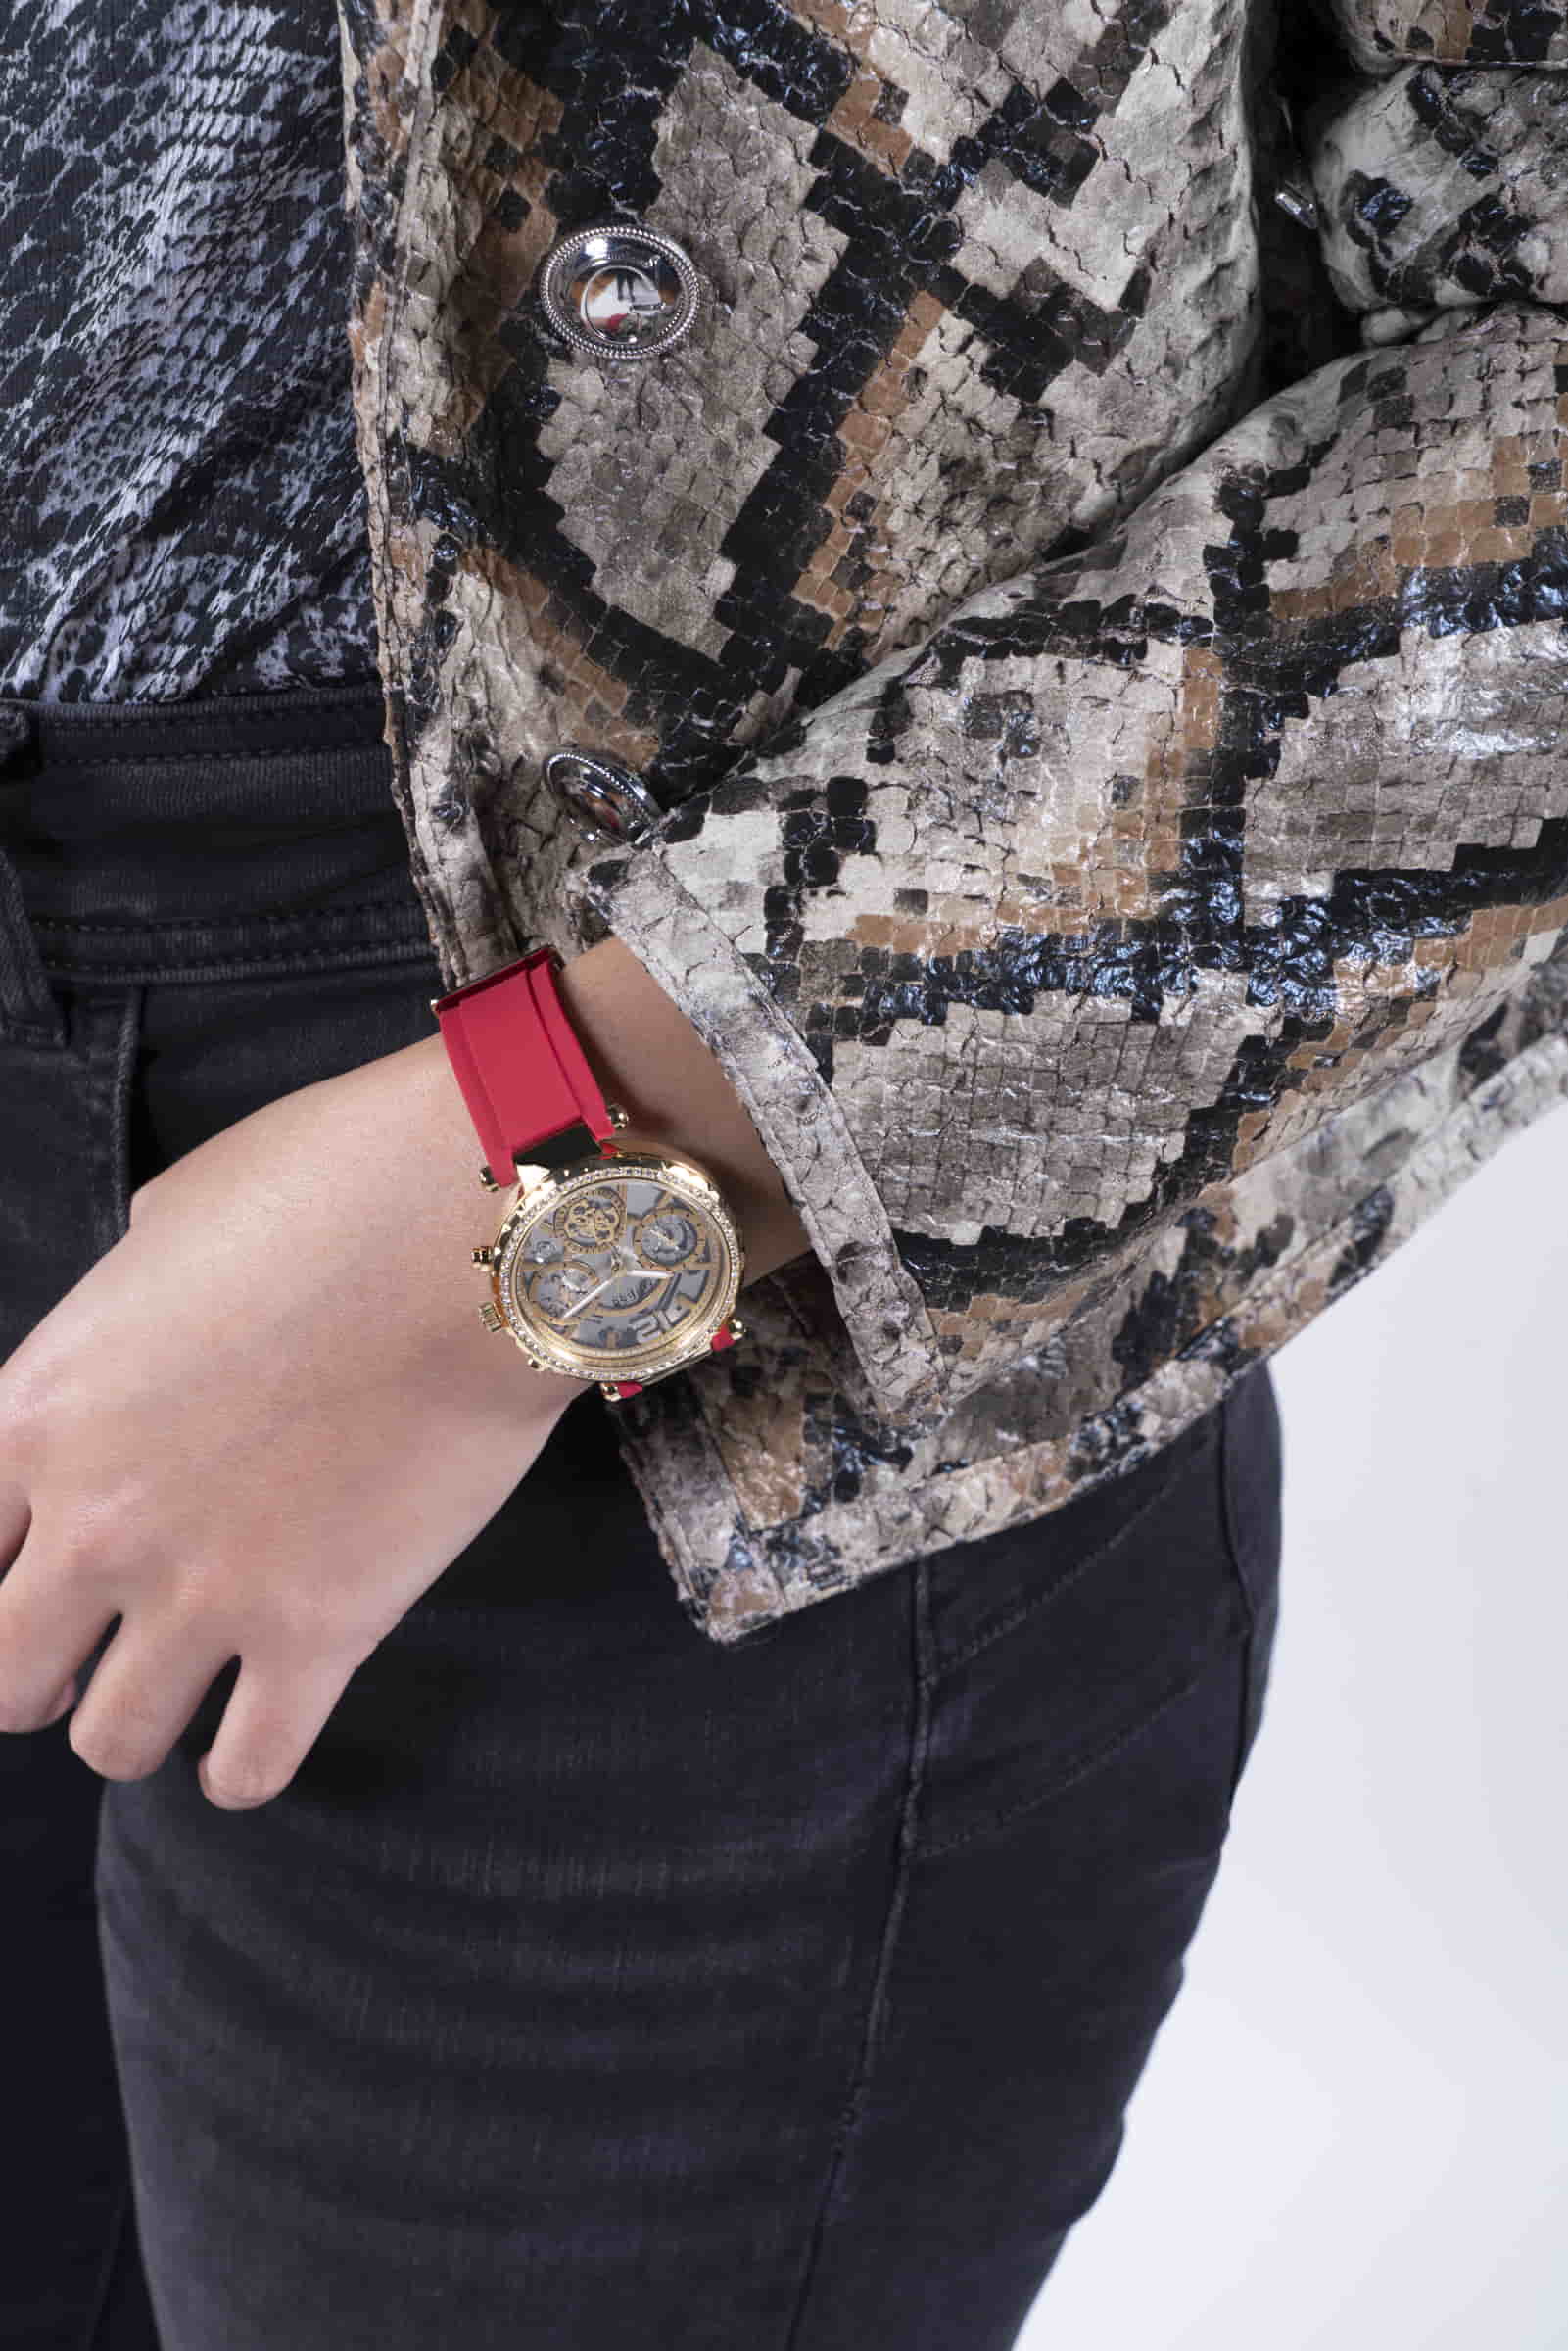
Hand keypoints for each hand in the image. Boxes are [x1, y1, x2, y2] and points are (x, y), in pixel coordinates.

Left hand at [0, 933, 809, 1811]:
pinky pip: (248, 1770)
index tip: (30, 1571)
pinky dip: (242, 1769)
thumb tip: (141, 1321)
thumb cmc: (338, 1183)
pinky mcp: (321, 1635)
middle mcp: (98, 1522)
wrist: (481, 1227)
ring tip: (183, 1691)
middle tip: (94, 1647)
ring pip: (113, 1743)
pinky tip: (255, 1737)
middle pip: (2, 1678)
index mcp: (40, 1410)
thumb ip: (122, 1302)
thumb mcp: (174, 1216)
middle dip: (40, 1671)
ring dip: (138, 1722)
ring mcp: (206, 1592)